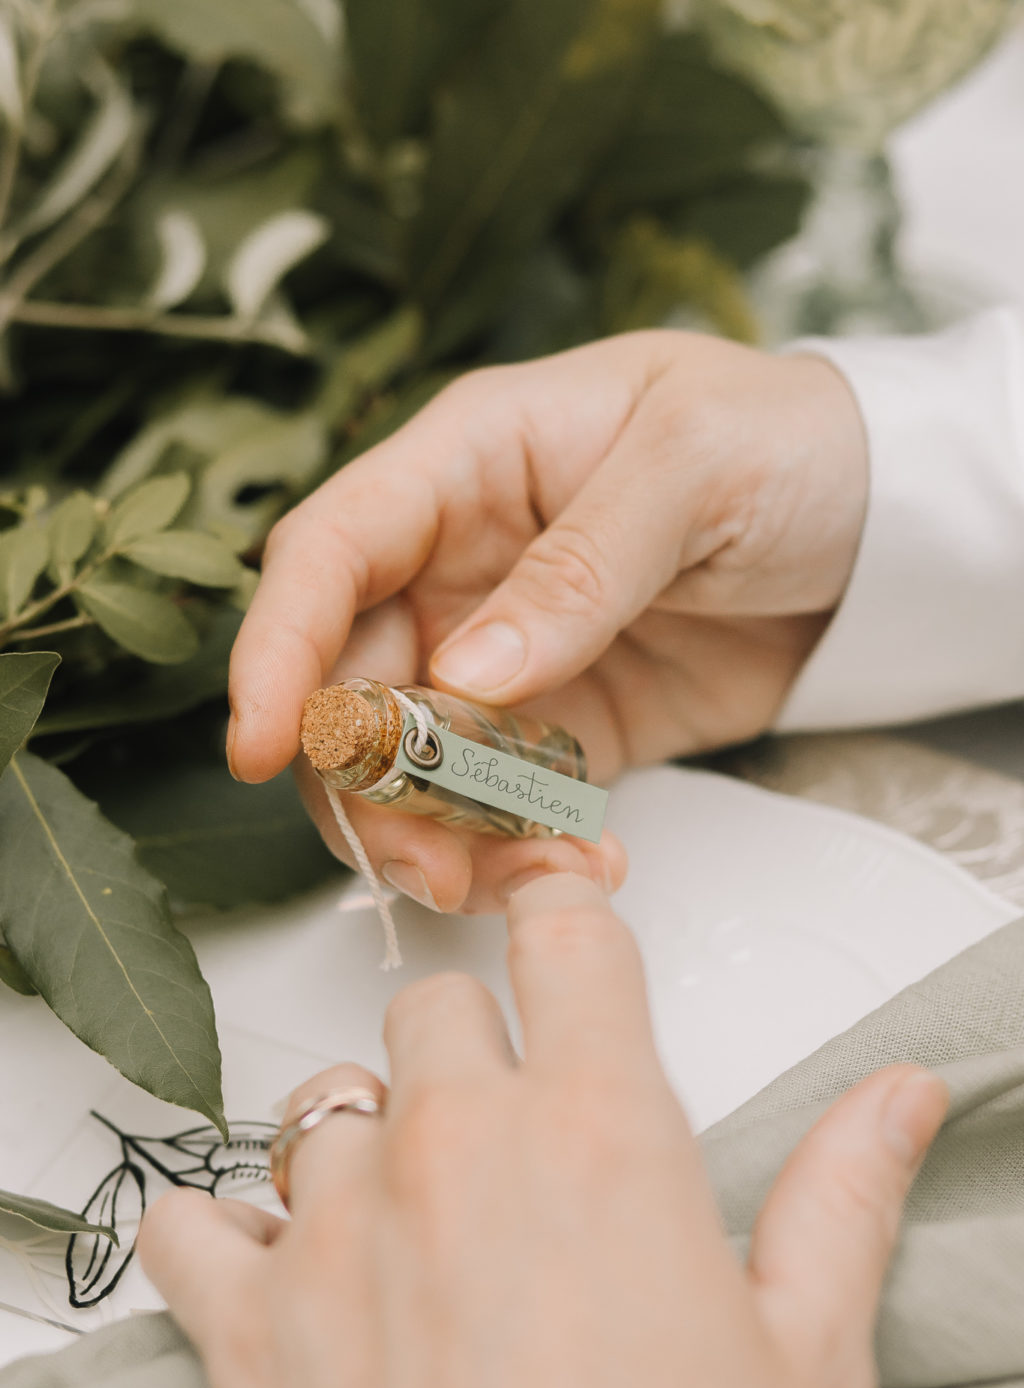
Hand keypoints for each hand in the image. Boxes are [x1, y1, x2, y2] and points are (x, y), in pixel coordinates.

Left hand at [140, 873, 945, 1387]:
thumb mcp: (805, 1357)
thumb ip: (843, 1196)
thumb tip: (894, 1096)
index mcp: (596, 1132)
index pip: (565, 939)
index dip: (562, 905)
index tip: (558, 911)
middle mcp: (455, 1149)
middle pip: (434, 1007)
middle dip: (471, 1048)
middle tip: (507, 1133)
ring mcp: (340, 1227)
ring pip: (324, 1103)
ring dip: (365, 1148)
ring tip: (411, 1235)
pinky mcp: (247, 1322)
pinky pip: (193, 1223)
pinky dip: (227, 1235)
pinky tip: (273, 1271)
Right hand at [228, 331, 867, 912]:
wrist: (882, 523)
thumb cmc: (789, 441)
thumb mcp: (692, 465)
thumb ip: (580, 564)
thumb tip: (469, 673)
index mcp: (470, 463)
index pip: (331, 551)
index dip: (278, 646)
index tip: (262, 743)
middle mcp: (464, 564)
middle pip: (352, 683)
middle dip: (364, 783)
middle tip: (422, 861)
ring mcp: (510, 656)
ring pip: (417, 765)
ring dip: (442, 837)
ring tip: (526, 883)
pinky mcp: (565, 731)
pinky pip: (506, 805)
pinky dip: (521, 854)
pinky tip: (585, 870)